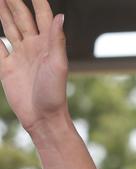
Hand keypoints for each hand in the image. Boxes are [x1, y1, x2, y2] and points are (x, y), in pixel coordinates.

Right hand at [0, 0, 67, 132]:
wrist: (43, 119)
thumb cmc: (55, 95)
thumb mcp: (59, 66)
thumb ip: (57, 40)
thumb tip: (60, 16)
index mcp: (47, 45)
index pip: (42, 16)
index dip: (38, 1)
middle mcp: (33, 48)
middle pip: (22, 17)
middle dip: (14, 2)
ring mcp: (19, 57)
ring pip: (9, 28)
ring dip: (3, 13)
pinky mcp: (7, 69)